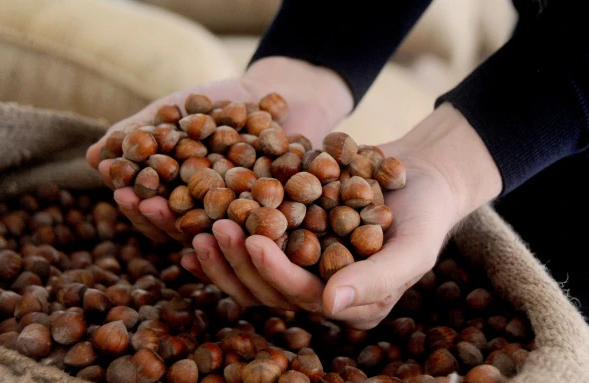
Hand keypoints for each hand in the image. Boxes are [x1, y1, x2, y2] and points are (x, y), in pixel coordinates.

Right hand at [85, 57, 352, 244]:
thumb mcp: (179, 109)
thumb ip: (140, 131)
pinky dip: (255, 228)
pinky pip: (269, 229)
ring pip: (221, 233)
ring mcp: (247, 222)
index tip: (123, 190)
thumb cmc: (222, 102)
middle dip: (161, 217)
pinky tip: (240, 226)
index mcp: (182, 201)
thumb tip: (93, 156)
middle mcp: (212, 219)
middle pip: (183, 229)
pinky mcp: (284, 220)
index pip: (154, 212)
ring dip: (201, 226)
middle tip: (145, 203)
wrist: (280, 92)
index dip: (138, 204)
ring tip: (184, 212)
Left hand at [183, 102, 502, 329]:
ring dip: (224, 249)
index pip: (302, 295)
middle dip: (238, 260)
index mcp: (349, 303)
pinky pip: (253, 237)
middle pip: (267, 287)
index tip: (252, 239)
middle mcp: (320, 290)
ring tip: (196, 222)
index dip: (274, 272)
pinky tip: (198, 216)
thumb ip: (380, 278)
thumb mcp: (415, 246)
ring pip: (251, 268)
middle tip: (213, 227)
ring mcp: (303, 263)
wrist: (422, 175)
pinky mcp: (291, 236)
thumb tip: (328, 307)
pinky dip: (229, 229)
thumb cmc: (427, 213)